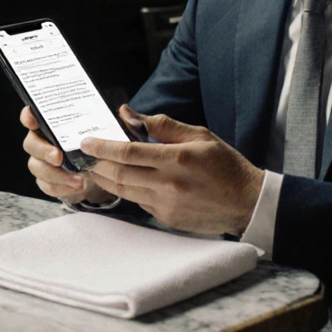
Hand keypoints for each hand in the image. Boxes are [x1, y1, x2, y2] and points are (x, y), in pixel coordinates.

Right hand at [19, 106, 115, 205]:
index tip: (33, 119)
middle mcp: (42, 140)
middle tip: (58, 157)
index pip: (32, 115)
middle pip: (31, 144)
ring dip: (55, 174)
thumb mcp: (112, 131)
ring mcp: (42, 161)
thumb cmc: (99, 145)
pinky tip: (76, 188)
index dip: (29, 116)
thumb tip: (124, 109)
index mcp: (52, 123)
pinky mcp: (47, 180)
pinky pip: (46, 185)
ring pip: (36, 167)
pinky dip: (60, 188)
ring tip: (78, 180)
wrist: (99, 172)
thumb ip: (118, 120)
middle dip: (43, 150)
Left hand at [79, 106, 263, 235]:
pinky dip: (127, 191)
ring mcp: (167, 204)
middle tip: (83, 155)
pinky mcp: (167, 219)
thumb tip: (128, 113)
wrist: (247, 203)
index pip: (128, 152)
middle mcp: (169, 184)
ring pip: (124, 191)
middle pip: (120, 174)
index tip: (86, 141)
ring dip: (106, 179)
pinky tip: (121, 181)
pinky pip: (139, 203)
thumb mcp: (199, 135)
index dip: (103, 147)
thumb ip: (162, 124)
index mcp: (177, 158)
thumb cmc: (224, 165)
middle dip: (97, 164)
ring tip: (94, 168)